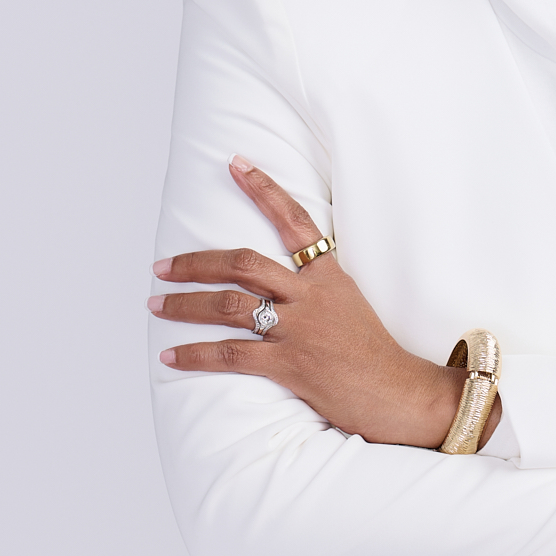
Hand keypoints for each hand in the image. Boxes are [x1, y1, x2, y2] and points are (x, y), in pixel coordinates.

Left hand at [149, 157, 495, 448]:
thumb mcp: (349, 303)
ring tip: (155, 304)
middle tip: (161, 265)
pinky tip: (171, 354)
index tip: (235, 164)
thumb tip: (279, 282)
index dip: (263, 189)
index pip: (293, 220)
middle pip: (242, 264)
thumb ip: (315, 287)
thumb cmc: (373, 352)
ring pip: (229, 305)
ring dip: (185, 304)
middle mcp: (310, 295)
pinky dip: (196, 353)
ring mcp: (299, 328)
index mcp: (327, 275)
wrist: (399, 391)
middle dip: (196, 263)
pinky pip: (232, 355)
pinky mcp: (291, 364)